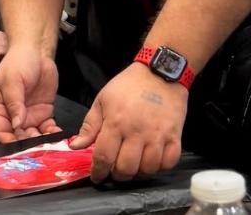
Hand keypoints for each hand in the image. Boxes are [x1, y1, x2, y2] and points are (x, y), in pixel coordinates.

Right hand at [0, 46, 62, 143]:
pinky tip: (57, 136)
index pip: (0, 130)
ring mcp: (29, 114)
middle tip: (36, 149)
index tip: (16, 148)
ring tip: (48, 145)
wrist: (37, 52)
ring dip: (40, 142)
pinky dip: (52, 134)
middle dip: (26, 144)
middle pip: (17, 136)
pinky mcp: (44, 113)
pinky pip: (47, 128)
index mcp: (0, 107)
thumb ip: (14, 104)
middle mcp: (13, 114)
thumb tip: (16, 124)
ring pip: (33, 135)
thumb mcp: (12, 82)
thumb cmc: (18, 61)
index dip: (7, 140)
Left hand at [69, 62, 185, 181]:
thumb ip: (89, 126)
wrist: (159, 73)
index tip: (97, 176)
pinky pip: (169, 162)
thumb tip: (75, 146)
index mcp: (115, 123)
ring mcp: (158, 135)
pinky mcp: (175, 136)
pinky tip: (152, 161)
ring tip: (133, 166)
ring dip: (138, 173)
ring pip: (148, 169)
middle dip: (117, 175)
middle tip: (115, 170)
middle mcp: (137, 132)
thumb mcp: (102, 100)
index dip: (98, 171)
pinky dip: (160, 167)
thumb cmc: (128, 86)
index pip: (104, 157)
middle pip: (126, 168)